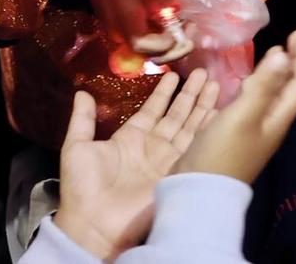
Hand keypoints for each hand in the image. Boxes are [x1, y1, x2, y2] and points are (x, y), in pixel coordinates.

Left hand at [54, 70, 217, 259]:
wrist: (95, 222)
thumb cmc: (83, 185)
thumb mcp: (77, 146)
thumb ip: (83, 119)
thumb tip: (82, 92)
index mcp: (130, 137)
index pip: (152, 109)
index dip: (163, 92)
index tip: (174, 74)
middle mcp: (152, 146)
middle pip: (176, 115)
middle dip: (189, 94)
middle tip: (202, 72)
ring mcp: (167, 160)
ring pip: (189, 127)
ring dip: (201, 106)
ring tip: (213, 84)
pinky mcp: (177, 173)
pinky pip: (194, 147)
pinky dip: (206, 130)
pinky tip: (218, 113)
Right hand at [91, 0, 190, 58]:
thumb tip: (171, 7)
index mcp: (122, 15)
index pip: (141, 43)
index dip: (165, 44)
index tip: (184, 28)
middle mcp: (120, 31)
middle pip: (148, 54)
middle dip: (174, 49)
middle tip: (192, 29)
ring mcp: (123, 34)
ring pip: (149, 52)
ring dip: (172, 46)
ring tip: (187, 25)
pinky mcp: (127, 32)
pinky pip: (147, 44)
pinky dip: (165, 41)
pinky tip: (177, 25)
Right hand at [177, 31, 295, 183]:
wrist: (198, 190)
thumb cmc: (223, 151)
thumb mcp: (244, 115)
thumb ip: (263, 85)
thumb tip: (285, 55)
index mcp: (277, 119)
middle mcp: (269, 124)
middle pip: (287, 88)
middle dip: (293, 62)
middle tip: (295, 37)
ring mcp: (252, 130)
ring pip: (271, 95)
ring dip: (275, 73)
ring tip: (276, 53)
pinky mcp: (234, 133)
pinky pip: (252, 102)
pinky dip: (255, 85)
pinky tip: (245, 81)